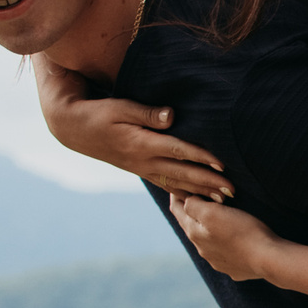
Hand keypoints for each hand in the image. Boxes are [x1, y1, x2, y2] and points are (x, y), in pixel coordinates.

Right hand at [35, 57, 230, 199]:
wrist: (75, 130)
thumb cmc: (99, 113)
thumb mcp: (120, 107)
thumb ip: (147, 113)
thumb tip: (171, 115)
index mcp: (141, 143)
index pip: (177, 150)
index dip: (201, 157)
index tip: (222, 165)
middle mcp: (143, 160)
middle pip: (182, 173)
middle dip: (208, 183)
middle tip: (233, 191)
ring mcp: (142, 168)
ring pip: (176, 183)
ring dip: (200, 192)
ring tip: (223, 200)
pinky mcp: (140, 170)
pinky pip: (165, 185)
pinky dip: (183, 193)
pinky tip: (198, 200)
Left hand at [170, 193, 281, 280]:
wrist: (269, 259)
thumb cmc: (243, 232)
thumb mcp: (212, 213)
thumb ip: (193, 205)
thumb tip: (186, 201)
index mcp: (194, 233)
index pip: (176, 209)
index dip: (176, 193)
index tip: (181, 181)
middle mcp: (202, 249)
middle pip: (190, 225)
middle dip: (192, 210)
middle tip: (197, 194)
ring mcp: (217, 261)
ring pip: (206, 240)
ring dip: (207, 228)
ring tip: (215, 217)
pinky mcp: (234, 268)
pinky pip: (223, 253)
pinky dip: (223, 244)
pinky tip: (232, 241)